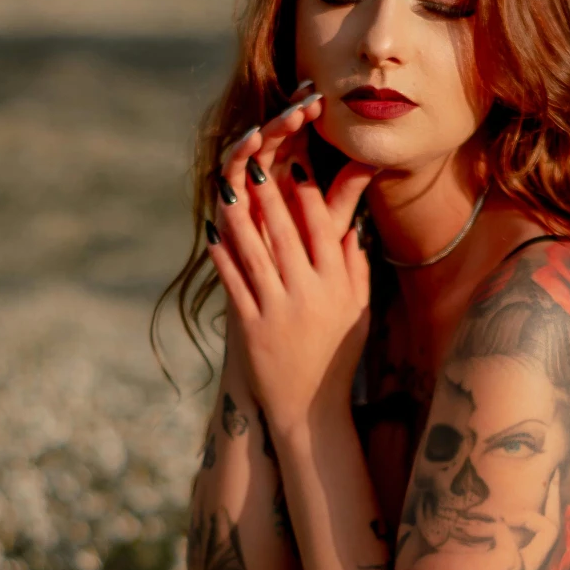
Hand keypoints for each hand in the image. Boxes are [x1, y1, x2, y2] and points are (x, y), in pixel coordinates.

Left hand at [206, 86, 374, 434]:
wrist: (310, 406)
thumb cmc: (337, 354)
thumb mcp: (357, 310)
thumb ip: (355, 268)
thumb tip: (350, 227)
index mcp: (336, 286)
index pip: (323, 230)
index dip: (308, 196)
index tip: (298, 166)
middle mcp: (307, 294)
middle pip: (285, 234)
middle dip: (269, 195)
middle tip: (256, 163)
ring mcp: (276, 310)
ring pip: (255, 253)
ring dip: (239, 217)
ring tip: (227, 189)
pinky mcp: (250, 328)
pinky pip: (234, 283)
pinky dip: (222, 256)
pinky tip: (212, 233)